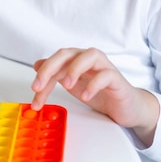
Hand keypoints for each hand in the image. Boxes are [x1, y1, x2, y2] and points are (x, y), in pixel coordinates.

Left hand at [31, 47, 159, 146]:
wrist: (126, 108)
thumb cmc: (101, 93)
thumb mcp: (73, 85)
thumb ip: (56, 74)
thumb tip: (37, 64)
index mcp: (76, 60)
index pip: (55, 62)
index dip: (42, 75)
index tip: (34, 92)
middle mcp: (89, 59)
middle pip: (67, 53)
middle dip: (50, 68)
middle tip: (39, 86)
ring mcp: (104, 66)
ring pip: (89, 56)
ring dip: (74, 69)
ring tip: (66, 85)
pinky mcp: (117, 78)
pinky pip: (106, 75)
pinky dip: (94, 84)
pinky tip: (87, 96)